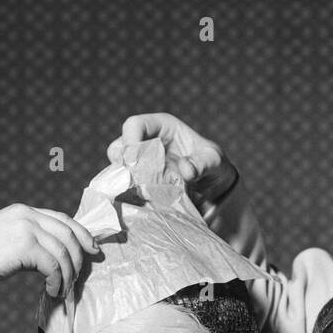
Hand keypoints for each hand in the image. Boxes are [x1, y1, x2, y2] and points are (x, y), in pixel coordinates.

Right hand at [0, 204, 98, 296]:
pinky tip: (51, 291)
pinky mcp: (25, 246)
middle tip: (77, 280)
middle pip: (68, 234)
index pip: (62, 219)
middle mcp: (27, 215)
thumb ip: (28, 241)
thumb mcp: (5, 241)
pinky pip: (54, 265)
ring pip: (63, 252)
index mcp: (23, 211)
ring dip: (67, 276)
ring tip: (61, 291)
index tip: (92, 250)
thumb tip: (52, 259)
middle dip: (78, 259)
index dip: (81, 234)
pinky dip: (57, 281)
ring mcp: (26, 228)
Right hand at [107, 112, 237, 202]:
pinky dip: (129, 199)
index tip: (134, 162)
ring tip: (139, 197)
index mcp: (161, 128)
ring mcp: (141, 167)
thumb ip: (203, 163)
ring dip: (124, 185)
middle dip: (122, 167)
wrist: (215, 193)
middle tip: (134, 183)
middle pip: (118, 149)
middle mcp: (145, 144)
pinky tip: (139, 206)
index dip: (130, 140)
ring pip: (118, 172)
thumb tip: (186, 169)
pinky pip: (125, 191)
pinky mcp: (140, 188)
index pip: (135, 125)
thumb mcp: (214, 161)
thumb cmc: (214, 168)